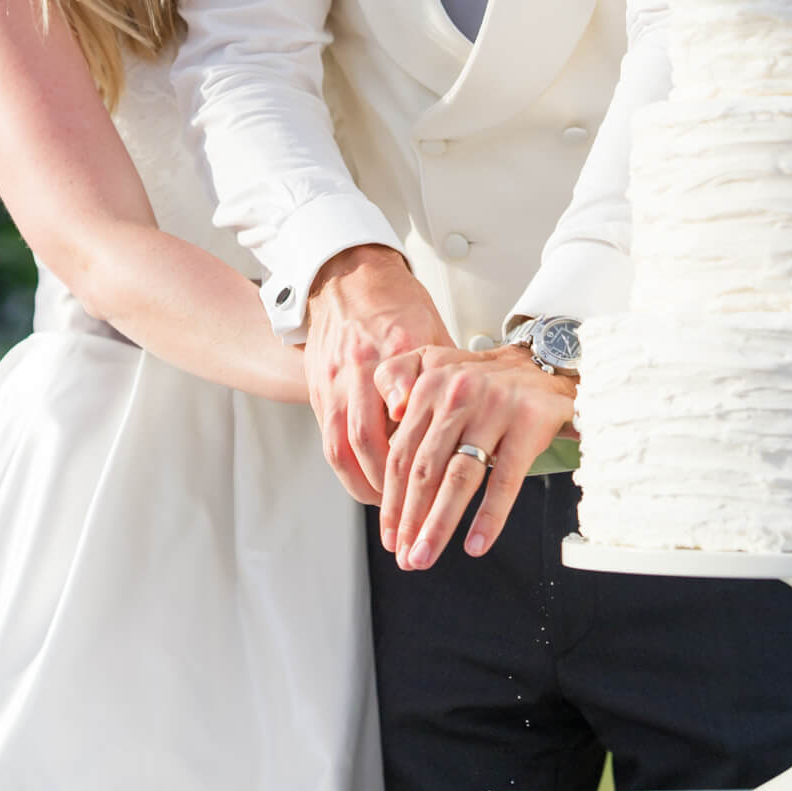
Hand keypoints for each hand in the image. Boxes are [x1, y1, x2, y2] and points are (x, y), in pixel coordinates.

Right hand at [303, 246, 450, 504]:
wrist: (349, 276)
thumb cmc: (398, 305)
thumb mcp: (433, 332)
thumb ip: (445, 375)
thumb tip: (474, 416)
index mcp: (398, 349)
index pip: (410, 416)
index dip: (423, 456)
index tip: (442, 486)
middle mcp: (361, 366)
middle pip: (370, 443)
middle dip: (391, 487)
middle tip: (414, 514)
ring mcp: (334, 379)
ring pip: (343, 447)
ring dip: (365, 486)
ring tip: (389, 511)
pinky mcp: (317, 387)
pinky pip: (328, 438)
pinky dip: (347, 468)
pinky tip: (366, 485)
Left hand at [374, 344, 576, 567]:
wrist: (543, 363)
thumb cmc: (482, 379)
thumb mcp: (433, 365)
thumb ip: (397, 383)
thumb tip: (383, 432)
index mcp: (430, 385)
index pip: (402, 454)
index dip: (392, 501)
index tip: (390, 536)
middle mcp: (458, 394)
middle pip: (425, 470)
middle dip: (410, 521)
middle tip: (405, 558)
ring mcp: (494, 408)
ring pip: (459, 477)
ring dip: (439, 524)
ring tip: (426, 555)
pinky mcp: (528, 422)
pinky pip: (505, 480)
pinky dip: (489, 517)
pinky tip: (476, 544)